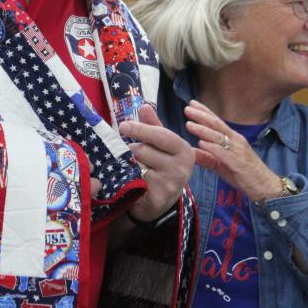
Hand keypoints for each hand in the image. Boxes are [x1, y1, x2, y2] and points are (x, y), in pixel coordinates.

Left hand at [118, 104, 193, 221]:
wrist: (161, 202)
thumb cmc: (161, 167)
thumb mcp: (159, 145)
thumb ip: (152, 125)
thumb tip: (144, 106)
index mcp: (185, 150)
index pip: (161, 135)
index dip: (140, 129)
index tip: (123, 125)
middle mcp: (182, 167)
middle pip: (144, 149)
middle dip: (132, 149)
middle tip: (130, 152)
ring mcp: (171, 183)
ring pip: (137, 164)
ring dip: (129, 163)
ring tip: (134, 167)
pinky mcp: (159, 196)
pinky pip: (135, 179)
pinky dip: (129, 177)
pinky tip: (132, 179)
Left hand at [184, 100, 281, 202]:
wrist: (265, 186)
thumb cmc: (244, 174)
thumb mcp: (221, 165)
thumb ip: (207, 158)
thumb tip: (191, 152)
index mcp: (232, 138)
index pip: (216, 122)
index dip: (204, 111)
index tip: (192, 103)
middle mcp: (235, 140)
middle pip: (216, 124)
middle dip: (201, 115)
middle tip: (187, 108)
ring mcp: (237, 150)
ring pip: (218, 136)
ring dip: (203, 130)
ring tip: (189, 124)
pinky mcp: (238, 162)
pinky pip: (223, 152)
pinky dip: (212, 147)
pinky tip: (201, 143)